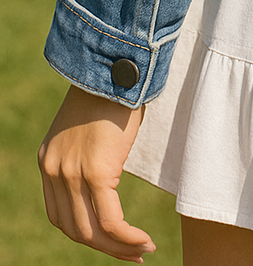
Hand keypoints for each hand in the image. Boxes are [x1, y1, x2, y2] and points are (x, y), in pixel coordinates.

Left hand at [38, 86, 154, 260]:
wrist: (117, 64)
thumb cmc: (112, 89)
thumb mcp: (88, 126)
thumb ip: (87, 153)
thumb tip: (106, 174)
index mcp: (48, 160)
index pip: (60, 215)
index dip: (86, 234)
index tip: (111, 241)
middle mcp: (54, 170)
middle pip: (74, 229)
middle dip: (104, 248)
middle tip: (131, 255)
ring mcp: (73, 173)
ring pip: (91, 232)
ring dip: (118, 248)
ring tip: (141, 251)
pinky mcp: (97, 172)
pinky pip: (111, 220)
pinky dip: (127, 238)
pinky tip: (143, 241)